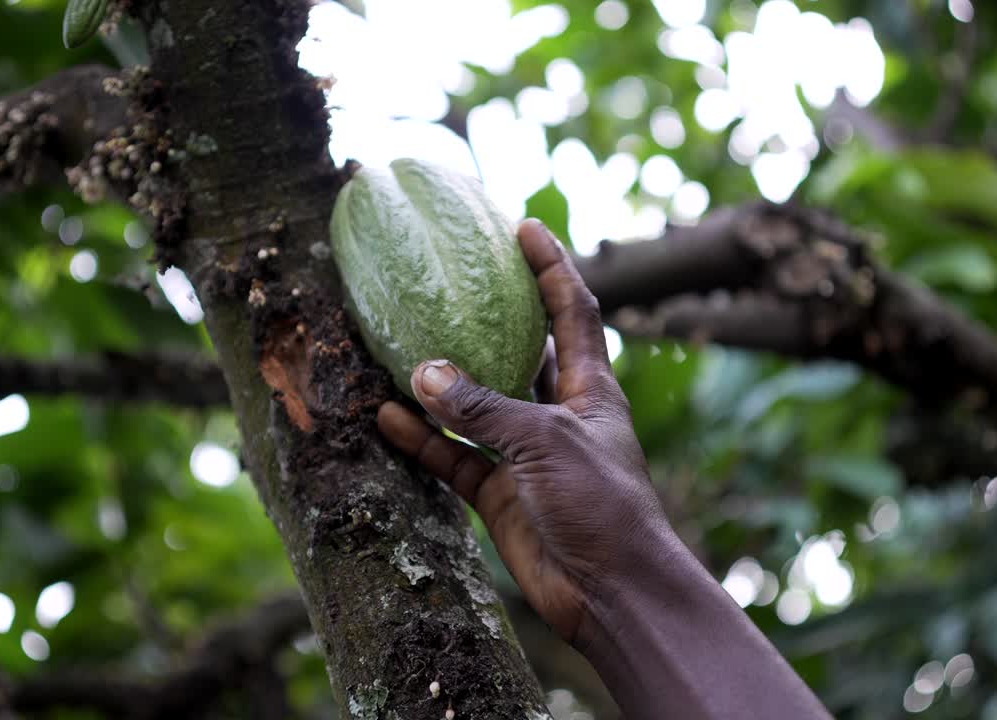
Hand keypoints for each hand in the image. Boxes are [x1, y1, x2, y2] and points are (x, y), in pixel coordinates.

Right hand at [377, 219, 672, 642]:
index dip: (551, 267)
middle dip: (487, 318)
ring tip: (393, 347)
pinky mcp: (499, 494)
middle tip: (446, 280)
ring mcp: (525, 455)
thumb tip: (422, 371)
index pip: (572, 310)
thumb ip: (484, 407)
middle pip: (519, 351)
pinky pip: (452, 456)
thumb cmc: (602, 505)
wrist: (611, 592)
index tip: (524, 226)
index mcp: (590, 388)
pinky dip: (421, 439)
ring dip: (438, 383)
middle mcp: (557, 414)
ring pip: (473, 406)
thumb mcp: (545, 442)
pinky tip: (385, 417)